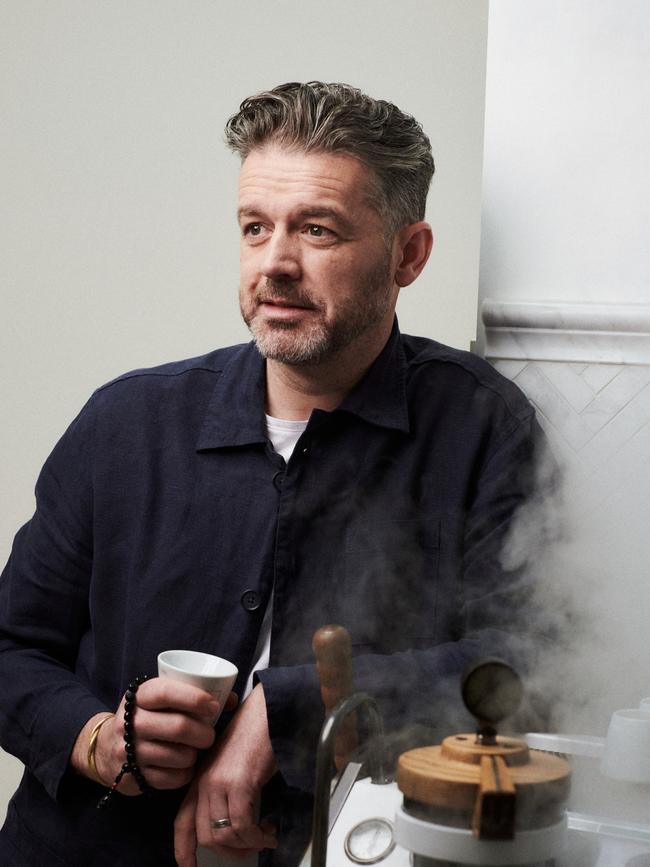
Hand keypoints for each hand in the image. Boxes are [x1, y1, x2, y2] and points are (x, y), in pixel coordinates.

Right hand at [77, 678, 229, 794]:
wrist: (106, 749)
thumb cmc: (148, 718)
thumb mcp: (160, 700)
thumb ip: (192, 695)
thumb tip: (231, 699)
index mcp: (139, 696)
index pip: (166, 692)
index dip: (194, 698)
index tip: (213, 706)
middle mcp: (130, 723)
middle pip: (178, 727)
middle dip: (204, 732)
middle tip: (210, 735)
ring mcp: (128, 752)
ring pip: (179, 756)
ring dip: (195, 754)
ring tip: (196, 750)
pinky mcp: (132, 777)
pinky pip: (172, 779)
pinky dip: (186, 773)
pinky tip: (185, 766)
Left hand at [174, 683, 277, 865]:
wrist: (268, 710)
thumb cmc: (255, 732)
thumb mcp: (231, 761)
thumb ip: (225, 787)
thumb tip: (237, 822)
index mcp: (200, 777)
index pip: (182, 822)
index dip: (183, 849)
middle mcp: (205, 782)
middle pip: (206, 836)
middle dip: (229, 852)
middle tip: (250, 849)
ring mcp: (220, 783)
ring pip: (225, 836)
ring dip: (248, 845)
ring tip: (265, 837)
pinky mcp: (240, 783)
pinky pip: (244, 827)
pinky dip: (259, 836)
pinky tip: (270, 831)